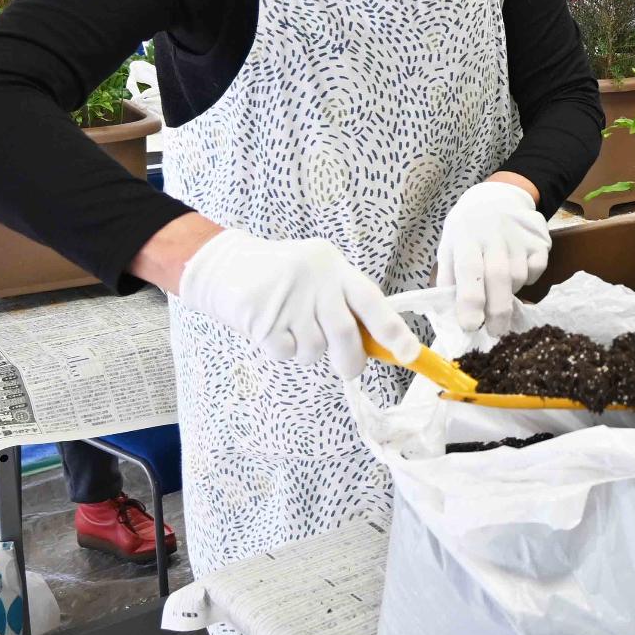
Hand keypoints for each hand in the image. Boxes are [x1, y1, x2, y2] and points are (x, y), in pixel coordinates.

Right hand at [177, 229, 416, 380]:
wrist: (224, 265)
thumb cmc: (282, 276)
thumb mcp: (319, 273)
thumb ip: (345, 301)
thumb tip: (379, 342)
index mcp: (335, 267)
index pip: (371, 301)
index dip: (393, 330)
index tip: (410, 354)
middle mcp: (315, 281)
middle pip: (345, 335)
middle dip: (351, 361)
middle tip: (349, 368)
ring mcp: (288, 300)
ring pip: (315, 349)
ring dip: (309, 351)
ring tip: (295, 329)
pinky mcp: (262, 319)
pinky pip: (286, 353)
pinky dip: (284, 350)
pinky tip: (273, 329)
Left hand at [435, 179, 551, 333]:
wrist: (499, 196)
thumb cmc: (467, 229)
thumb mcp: (448, 246)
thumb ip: (448, 279)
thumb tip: (450, 315)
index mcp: (465, 237)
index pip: (468, 270)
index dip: (470, 301)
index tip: (470, 327)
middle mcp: (493, 234)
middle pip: (499, 276)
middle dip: (497, 309)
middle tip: (494, 332)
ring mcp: (519, 236)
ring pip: (519, 276)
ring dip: (509, 292)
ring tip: (499, 290)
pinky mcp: (540, 240)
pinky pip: (536, 270)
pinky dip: (528, 279)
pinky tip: (516, 272)